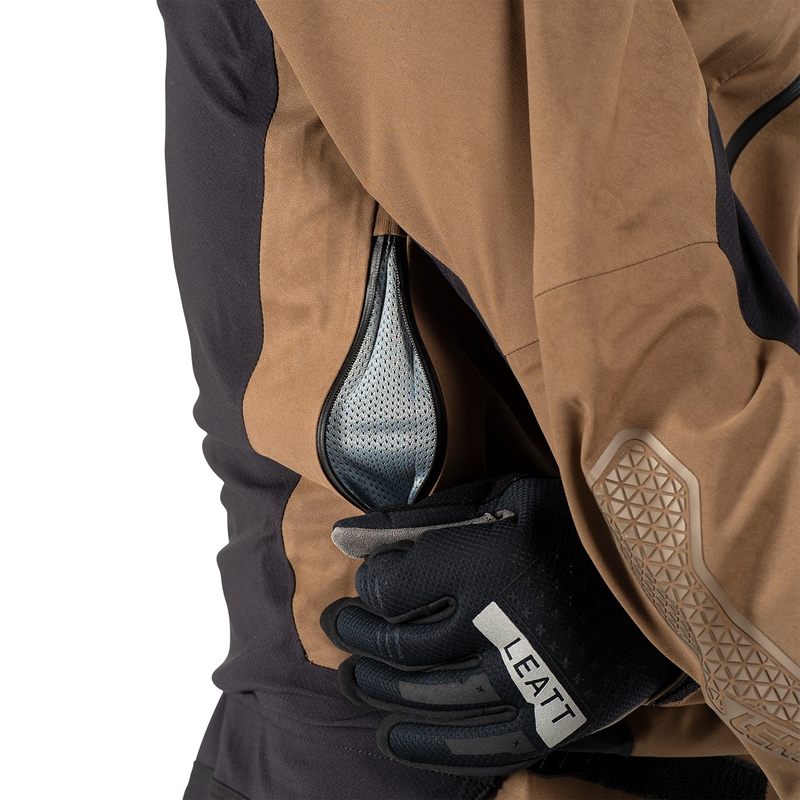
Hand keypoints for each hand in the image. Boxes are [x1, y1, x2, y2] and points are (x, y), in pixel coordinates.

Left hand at [321, 475, 674, 775]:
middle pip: (399, 642)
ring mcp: (531, 677)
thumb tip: (347, 534)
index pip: (391, 588)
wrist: (662, 574)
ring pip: (426, 694)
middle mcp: (504, 620)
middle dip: (356, 635)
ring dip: (378, 687)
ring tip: (351, 678)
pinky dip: (428, 746)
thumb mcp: (499, 498)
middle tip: (336, 627)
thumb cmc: (569, 523)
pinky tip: (391, 739)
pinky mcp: (557, 718)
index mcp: (490, 556)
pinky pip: (478, 744)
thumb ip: (423, 518)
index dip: (368, 586)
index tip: (369, 580)